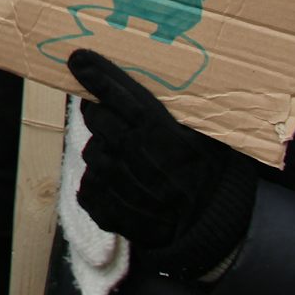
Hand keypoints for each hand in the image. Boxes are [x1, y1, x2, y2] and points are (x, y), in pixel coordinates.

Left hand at [69, 49, 257, 278]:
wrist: (215, 235)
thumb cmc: (217, 182)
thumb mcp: (213, 141)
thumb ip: (192, 115)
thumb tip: (179, 84)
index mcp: (161, 135)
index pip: (120, 96)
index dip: (98, 75)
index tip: (78, 59)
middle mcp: (135, 156)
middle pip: (97, 119)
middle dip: (97, 111)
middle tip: (103, 111)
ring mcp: (118, 184)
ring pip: (91, 152)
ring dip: (101, 149)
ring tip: (121, 157)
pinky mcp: (108, 210)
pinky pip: (88, 187)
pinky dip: (97, 183)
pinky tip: (116, 184)